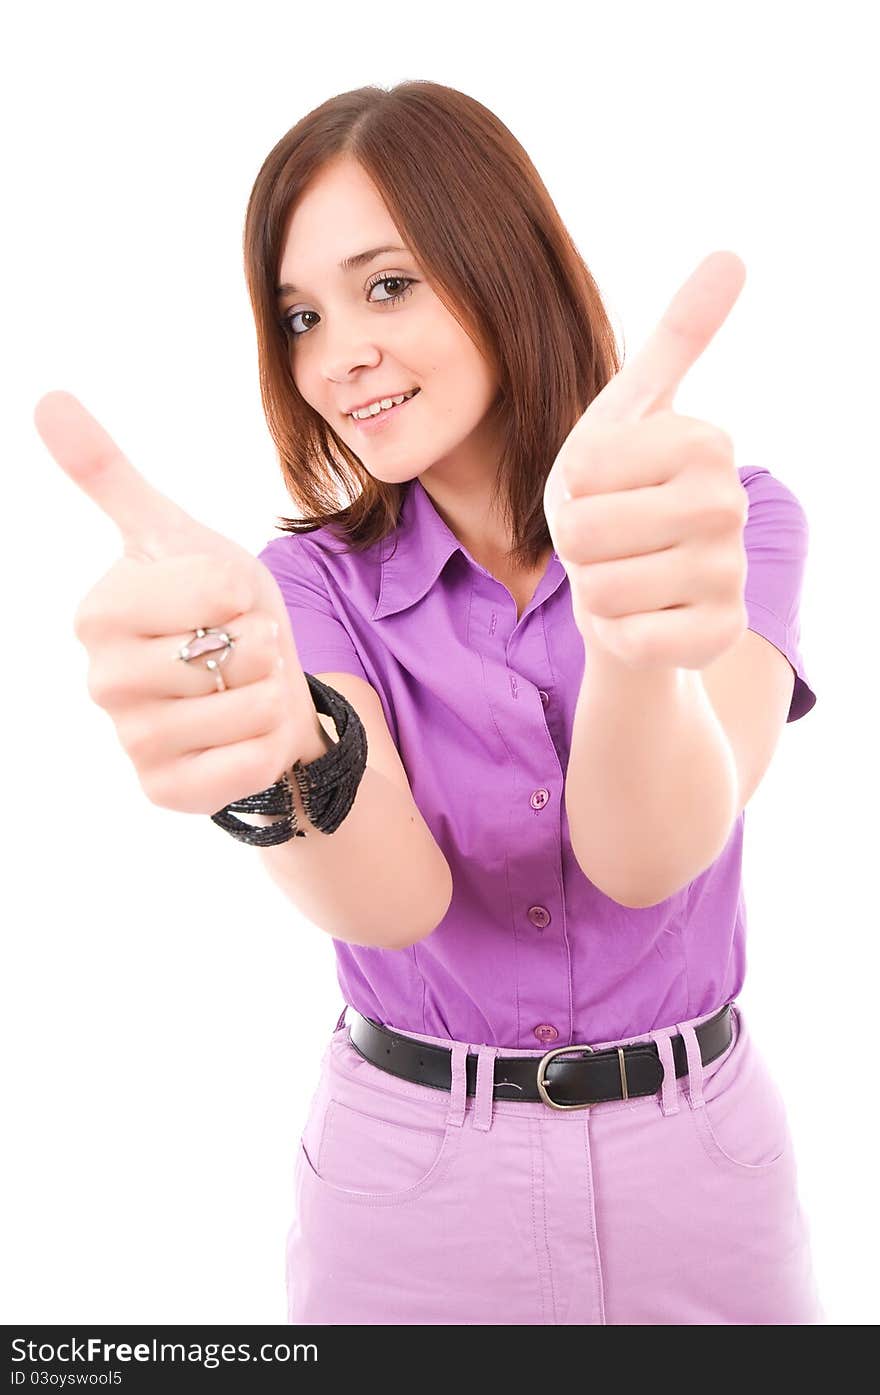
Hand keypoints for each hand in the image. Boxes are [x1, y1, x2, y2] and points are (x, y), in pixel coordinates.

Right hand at [33, 391, 316, 813]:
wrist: (250, 687)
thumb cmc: (213, 607)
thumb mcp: (175, 533)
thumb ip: (109, 473)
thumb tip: (46, 397)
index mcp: (99, 612)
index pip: (217, 589)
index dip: (242, 593)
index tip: (219, 603)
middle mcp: (101, 680)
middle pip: (236, 650)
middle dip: (259, 645)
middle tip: (232, 651)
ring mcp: (131, 741)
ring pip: (250, 707)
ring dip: (269, 693)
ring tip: (239, 690)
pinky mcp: (166, 791)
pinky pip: (251, 764)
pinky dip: (268, 744)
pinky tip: (242, 734)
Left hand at [543, 251, 749, 671]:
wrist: (635, 584)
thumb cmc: (622, 492)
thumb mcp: (630, 411)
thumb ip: (679, 336)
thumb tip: (733, 253)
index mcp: (704, 441)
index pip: (581, 471)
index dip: (571, 488)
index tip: (605, 489)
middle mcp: (729, 503)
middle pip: (586, 532)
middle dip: (578, 542)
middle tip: (609, 536)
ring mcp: (729, 574)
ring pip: (602, 589)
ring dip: (595, 586)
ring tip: (624, 571)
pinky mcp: (715, 635)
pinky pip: (627, 638)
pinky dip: (616, 632)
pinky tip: (643, 615)